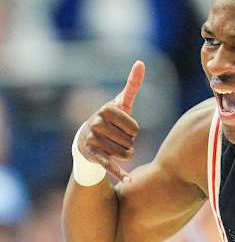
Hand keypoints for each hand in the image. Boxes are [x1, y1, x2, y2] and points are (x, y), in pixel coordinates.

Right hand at [78, 61, 145, 181]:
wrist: (85, 145)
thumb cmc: (109, 122)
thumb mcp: (121, 104)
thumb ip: (132, 85)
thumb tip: (141, 62)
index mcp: (106, 109)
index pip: (135, 127)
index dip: (133, 131)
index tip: (121, 128)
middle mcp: (96, 123)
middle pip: (131, 141)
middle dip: (128, 143)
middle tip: (115, 140)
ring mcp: (93, 140)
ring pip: (127, 154)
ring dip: (125, 155)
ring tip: (112, 149)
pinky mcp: (92, 157)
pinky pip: (110, 165)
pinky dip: (120, 173)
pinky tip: (129, 179)